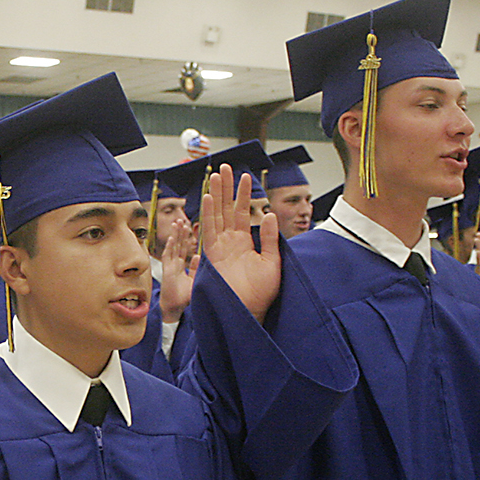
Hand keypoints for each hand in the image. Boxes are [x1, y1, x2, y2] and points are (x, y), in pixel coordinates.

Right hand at [158, 218, 198, 322]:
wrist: (174, 310)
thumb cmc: (184, 298)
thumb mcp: (194, 280)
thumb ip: (195, 268)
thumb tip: (197, 256)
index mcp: (180, 267)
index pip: (183, 249)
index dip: (184, 238)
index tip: (186, 227)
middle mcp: (174, 265)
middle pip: (177, 245)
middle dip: (179, 233)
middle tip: (181, 220)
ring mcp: (170, 268)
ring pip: (172, 248)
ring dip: (174, 236)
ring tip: (176, 223)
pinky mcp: (167, 272)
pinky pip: (168, 258)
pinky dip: (169, 248)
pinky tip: (171, 239)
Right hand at [201, 166, 279, 323]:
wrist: (248, 312)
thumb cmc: (261, 293)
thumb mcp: (273, 262)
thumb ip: (270, 238)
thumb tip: (269, 215)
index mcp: (245, 243)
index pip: (242, 212)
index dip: (242, 194)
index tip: (244, 175)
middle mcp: (230, 242)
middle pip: (225, 209)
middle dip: (225, 188)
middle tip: (224, 167)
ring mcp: (220, 248)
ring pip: (216, 215)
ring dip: (216, 195)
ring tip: (216, 175)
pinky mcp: (212, 256)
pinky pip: (209, 231)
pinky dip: (207, 214)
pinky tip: (207, 198)